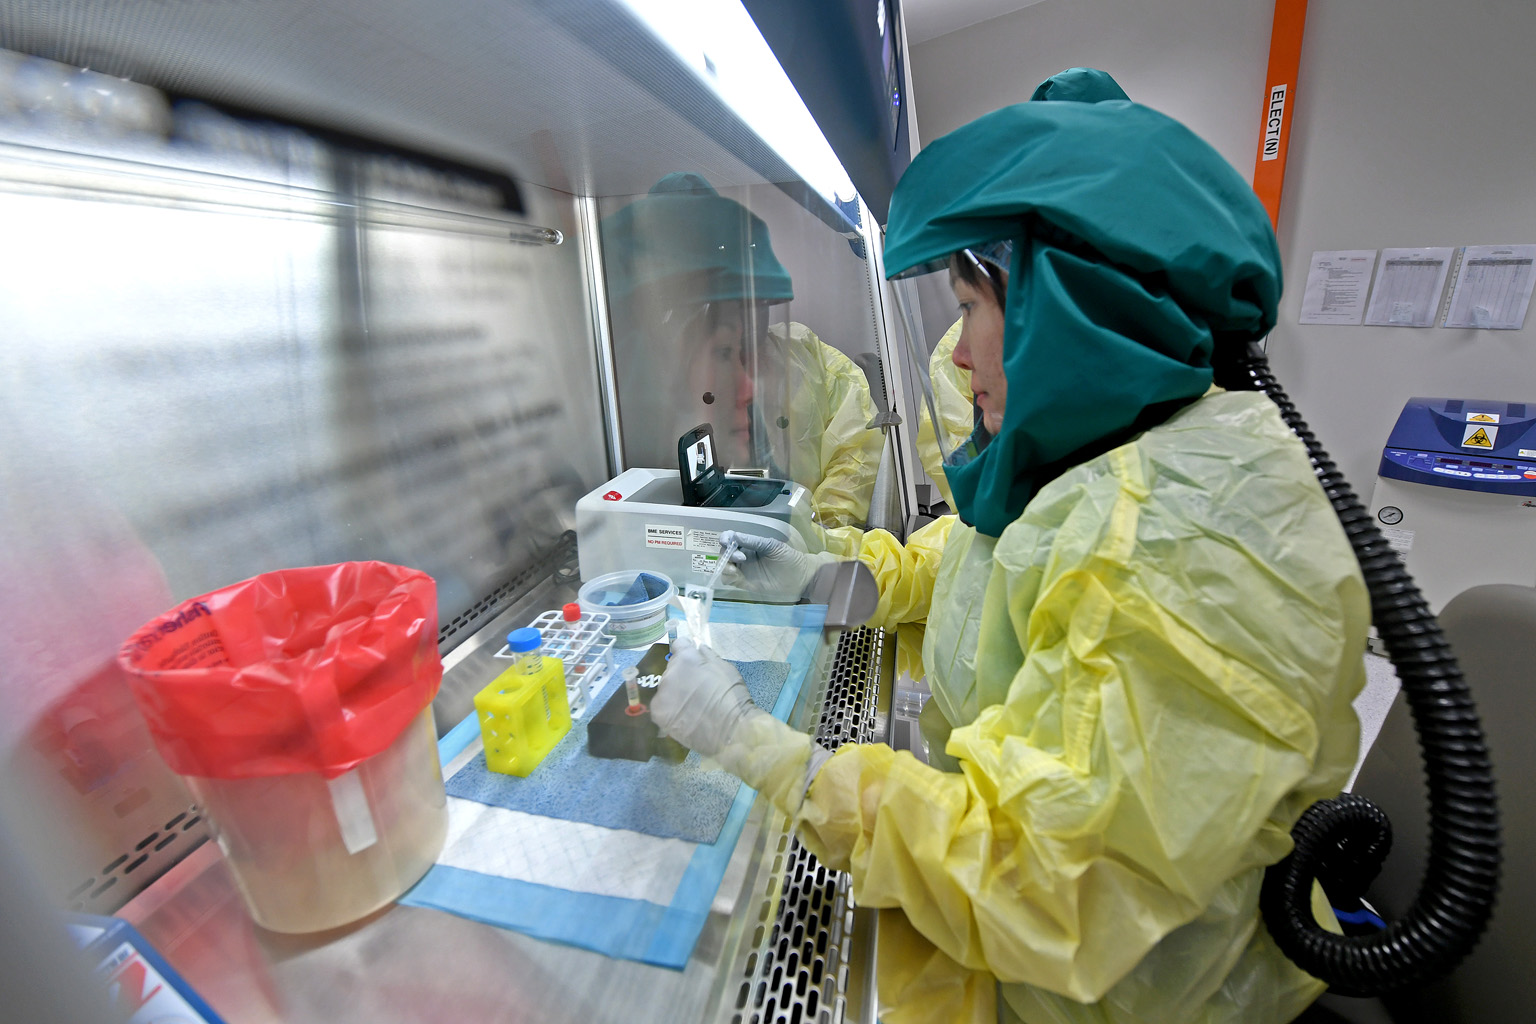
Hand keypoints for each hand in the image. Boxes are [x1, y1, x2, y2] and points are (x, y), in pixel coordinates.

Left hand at [650, 637, 758, 756]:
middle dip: (682, 675)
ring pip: (666, 688)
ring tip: (691, 707)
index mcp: (686, 658)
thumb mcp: (726, 668)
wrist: (731, 730)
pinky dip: (670, 709)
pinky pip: (661, 706)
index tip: (693, 660)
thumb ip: (708, 656)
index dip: (686, 650)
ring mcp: (661, 694)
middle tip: (697, 688)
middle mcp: (669, 673)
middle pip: (672, 669)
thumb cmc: (733, 697)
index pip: (678, 645)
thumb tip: (698, 649)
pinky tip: (683, 717)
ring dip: (675, 693)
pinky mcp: (658, 714)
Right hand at [718, 530, 827, 598]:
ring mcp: (743, 570)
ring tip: (734, 569)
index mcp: (750, 544)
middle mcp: (743, 556)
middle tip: (740, 557)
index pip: (731, 539)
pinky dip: (727, 577)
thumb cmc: (789, 558)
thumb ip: (753, 541)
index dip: (725, 538)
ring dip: (724, 566)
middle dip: (727, 553)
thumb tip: (734, 536)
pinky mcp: (745, 583)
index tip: (726, 540)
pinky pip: (729, 580)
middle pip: (725, 552)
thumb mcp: (772, 546)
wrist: (801, 577)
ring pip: (724, 566)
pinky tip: (735, 575)